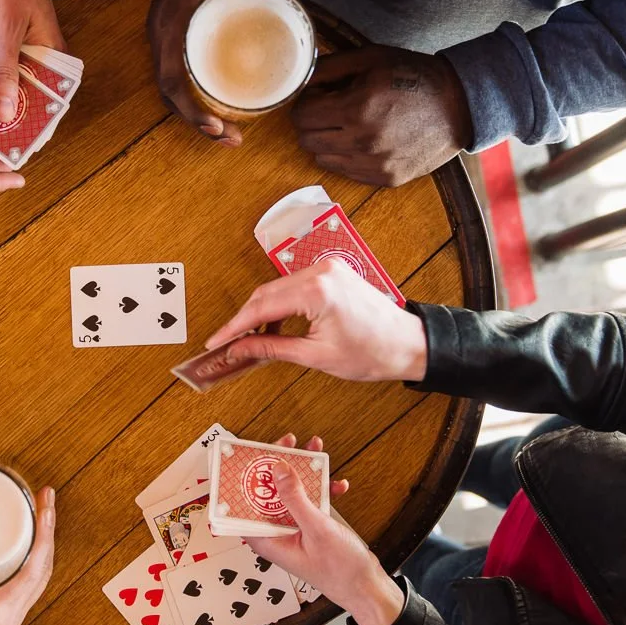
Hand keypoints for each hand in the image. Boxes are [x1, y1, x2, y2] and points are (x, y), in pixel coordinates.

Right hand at [0, 487, 56, 624]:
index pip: (33, 567)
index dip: (45, 533)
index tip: (45, 506)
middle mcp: (10, 613)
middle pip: (44, 569)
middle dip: (49, 531)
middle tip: (46, 500)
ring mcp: (13, 619)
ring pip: (42, 578)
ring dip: (46, 546)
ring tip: (44, 516)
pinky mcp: (10, 619)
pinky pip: (33, 587)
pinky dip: (38, 563)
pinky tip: (35, 547)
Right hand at [148, 0, 269, 146]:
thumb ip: (274, 9)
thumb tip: (309, 43)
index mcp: (174, 23)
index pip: (172, 79)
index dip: (192, 110)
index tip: (217, 127)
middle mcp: (162, 35)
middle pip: (170, 93)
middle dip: (198, 123)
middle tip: (231, 139)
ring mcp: (162, 35)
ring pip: (170, 87)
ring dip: (194, 115)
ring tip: (225, 132)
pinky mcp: (169, 35)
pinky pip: (173, 73)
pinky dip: (190, 96)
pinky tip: (213, 106)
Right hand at [205, 259, 427, 381]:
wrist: (408, 343)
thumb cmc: (372, 352)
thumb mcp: (316, 356)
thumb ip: (272, 348)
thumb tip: (240, 348)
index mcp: (316, 291)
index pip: (261, 307)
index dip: (234, 326)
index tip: (216, 341)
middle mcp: (320, 271)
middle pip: (265, 293)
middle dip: (243, 319)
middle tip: (226, 342)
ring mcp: (327, 268)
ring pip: (277, 288)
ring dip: (260, 311)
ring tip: (247, 338)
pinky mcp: (331, 272)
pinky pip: (294, 285)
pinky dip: (280, 304)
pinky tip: (272, 325)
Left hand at [245, 436, 405, 624]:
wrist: (368, 588)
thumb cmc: (340, 571)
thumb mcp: (316, 529)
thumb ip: (295, 499)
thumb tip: (277, 470)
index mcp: (267, 540)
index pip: (244, 503)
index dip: (246, 477)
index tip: (252, 453)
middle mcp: (277, 534)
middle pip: (269, 492)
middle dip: (279, 466)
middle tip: (289, 443)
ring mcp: (294, 530)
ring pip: (292, 493)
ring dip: (304, 472)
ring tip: (315, 449)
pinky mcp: (310, 527)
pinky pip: (310, 502)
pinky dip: (322, 490)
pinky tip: (338, 484)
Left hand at [291, 45, 472, 185]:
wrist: (459, 105)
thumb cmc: (413, 76)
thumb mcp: (371, 58)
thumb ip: (328, 67)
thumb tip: (297, 78)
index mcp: (357, 108)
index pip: (301, 116)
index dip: (306, 102)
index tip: (320, 96)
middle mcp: (363, 141)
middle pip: (306, 140)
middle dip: (312, 122)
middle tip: (331, 109)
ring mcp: (375, 164)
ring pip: (322, 159)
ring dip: (327, 141)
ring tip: (349, 125)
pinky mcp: (386, 179)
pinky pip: (345, 172)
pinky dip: (346, 157)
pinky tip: (364, 139)